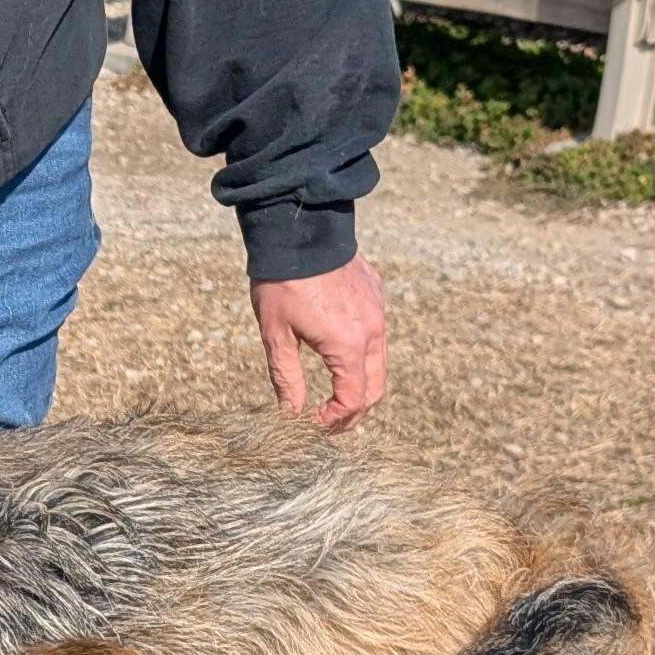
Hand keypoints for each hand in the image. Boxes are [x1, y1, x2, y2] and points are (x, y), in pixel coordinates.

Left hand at [250, 258, 388, 429]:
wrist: (298, 230)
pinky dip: (361, 355)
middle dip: (352, 412)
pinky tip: (335, 354)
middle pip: (375, 389)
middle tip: (325, 420)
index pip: (353, 401)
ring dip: (359, 385)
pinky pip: (376, 335)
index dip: (333, 421)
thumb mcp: (276, 336)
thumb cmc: (281, 283)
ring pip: (379, 364)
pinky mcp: (375, 296)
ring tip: (331, 394)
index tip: (312, 424)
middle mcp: (372, 331)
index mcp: (348, 345)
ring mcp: (378, 312)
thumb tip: (291, 415)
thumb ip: (287, 380)